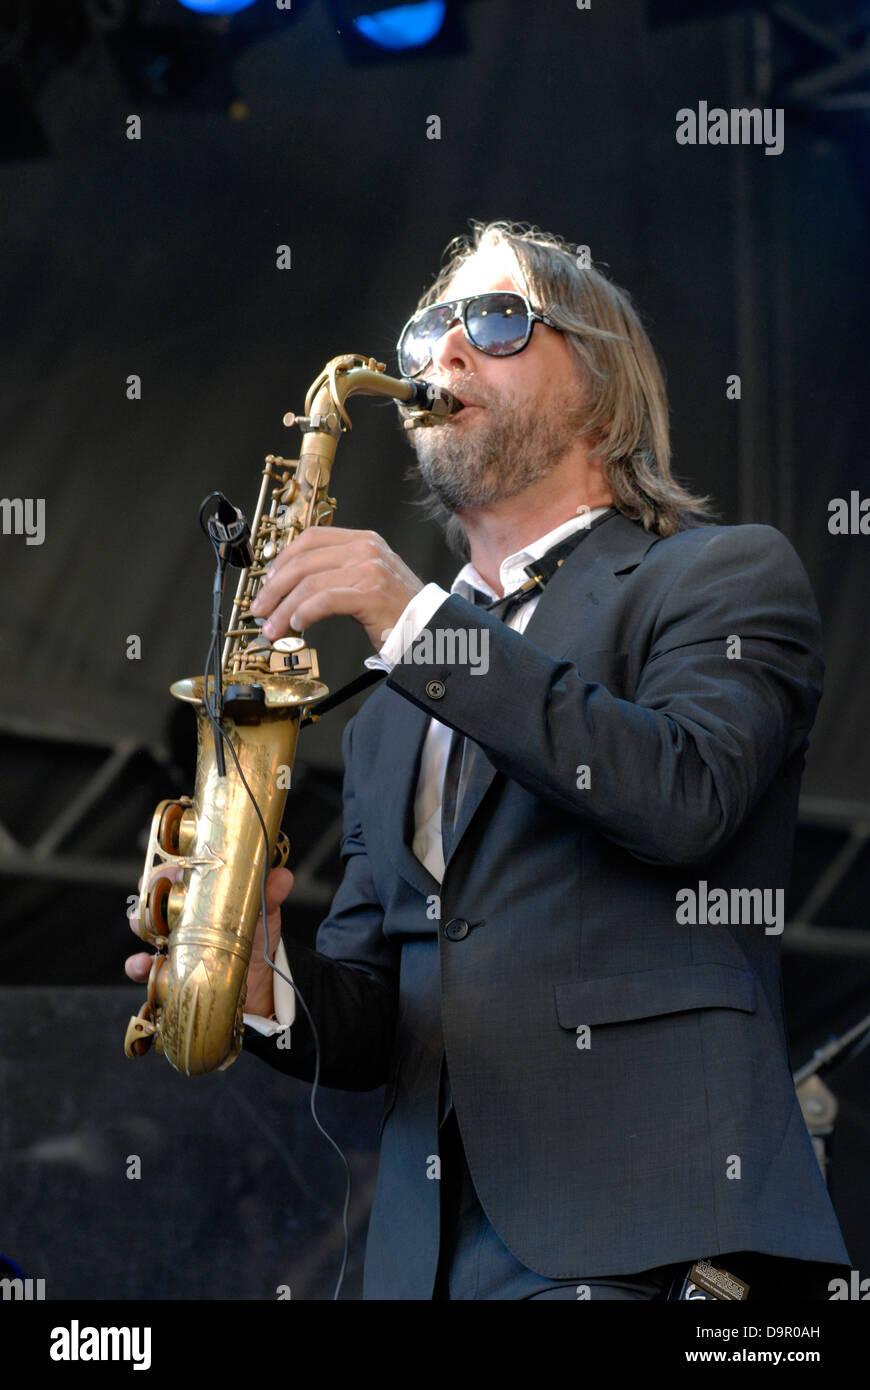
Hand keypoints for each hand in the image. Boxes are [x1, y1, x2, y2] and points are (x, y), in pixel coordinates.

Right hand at [124, 867, 294, 1021]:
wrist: (260, 984)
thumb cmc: (256, 938)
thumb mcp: (264, 913)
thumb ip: (270, 894)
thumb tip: (283, 876)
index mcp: (201, 894)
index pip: (178, 872)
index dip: (170, 868)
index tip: (171, 869)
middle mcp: (180, 915)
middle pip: (154, 896)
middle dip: (149, 893)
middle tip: (152, 894)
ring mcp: (171, 942)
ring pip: (144, 927)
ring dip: (141, 924)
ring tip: (145, 927)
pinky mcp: (167, 971)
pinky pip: (143, 968)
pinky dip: (138, 965)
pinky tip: (144, 965)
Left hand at [249, 526, 423, 650]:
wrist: (430, 628)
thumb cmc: (398, 611)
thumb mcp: (367, 579)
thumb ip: (337, 573)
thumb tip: (293, 585)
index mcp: (364, 540)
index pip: (311, 539)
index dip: (282, 560)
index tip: (268, 582)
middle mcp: (366, 549)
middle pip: (303, 561)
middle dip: (274, 588)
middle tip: (260, 609)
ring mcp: (369, 570)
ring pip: (309, 583)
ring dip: (283, 609)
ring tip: (273, 628)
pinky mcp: (370, 594)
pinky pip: (324, 601)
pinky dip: (303, 614)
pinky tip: (298, 627)